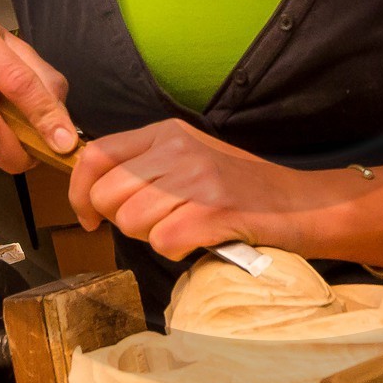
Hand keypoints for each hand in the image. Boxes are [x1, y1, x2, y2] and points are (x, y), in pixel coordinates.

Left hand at [67, 118, 312, 260]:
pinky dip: (177, 251)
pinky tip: (199, 240)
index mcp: (166, 132)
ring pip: (131, 221)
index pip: (96, 155)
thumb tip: (93, 194)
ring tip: (182, 230)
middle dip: (120, 222)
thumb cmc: (241, 189)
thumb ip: (144, 167)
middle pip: (107, 195)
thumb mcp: (189, 159)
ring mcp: (197, 177)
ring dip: (150, 238)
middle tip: (154, 227)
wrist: (301, 203)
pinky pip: (163, 242)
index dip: (80, 192)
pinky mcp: (214, 210)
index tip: (89, 216)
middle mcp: (178, 148)